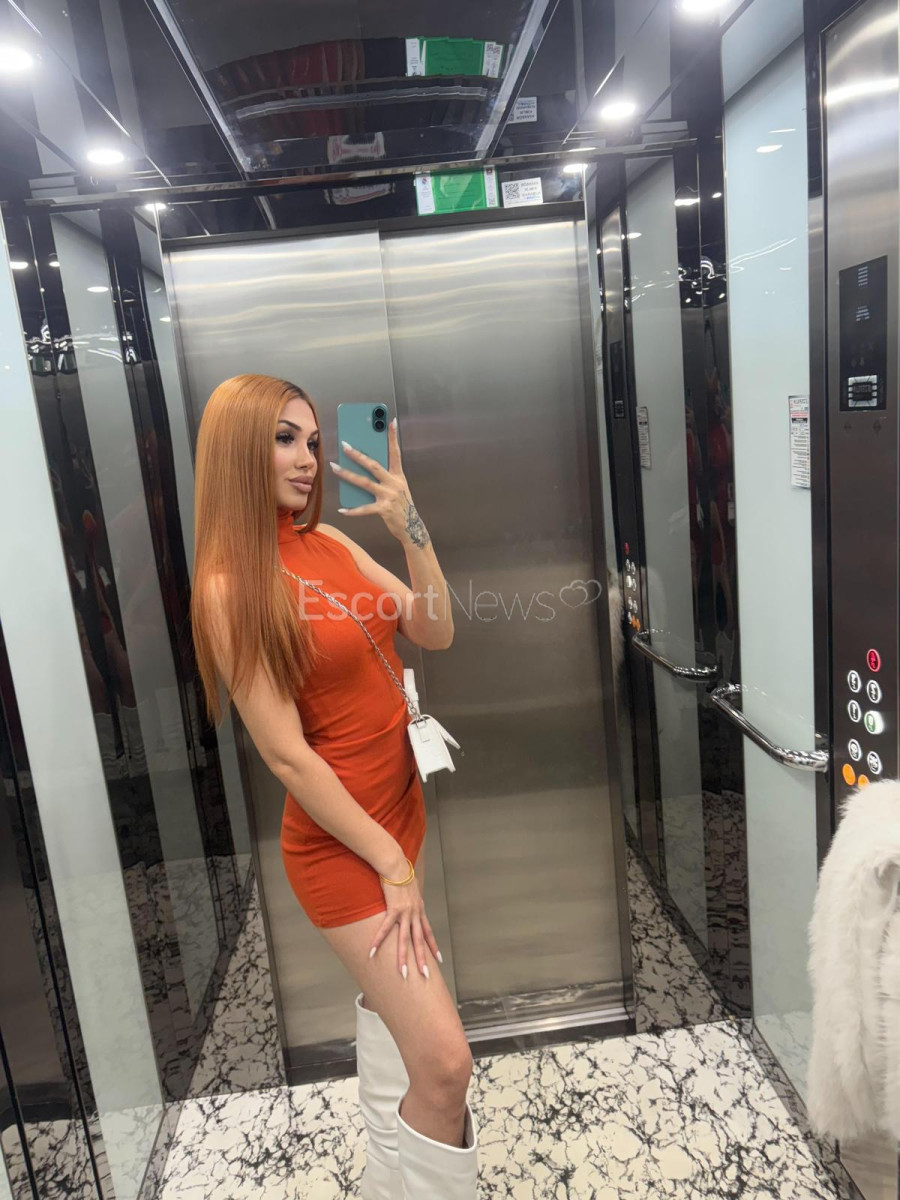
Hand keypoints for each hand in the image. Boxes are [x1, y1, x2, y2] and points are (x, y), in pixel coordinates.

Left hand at [329, 418, 429, 547]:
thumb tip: (365, 465)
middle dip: (358, 454)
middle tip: (344, 445)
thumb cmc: (401, 505)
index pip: (395, 453)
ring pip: (364, 483)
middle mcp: (394, 483)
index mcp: (398, 476)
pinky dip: (352, 510)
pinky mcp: (384, 510)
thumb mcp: (397, 487)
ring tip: (334, 467)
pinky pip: (364, 509)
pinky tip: (341, 509)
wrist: (411, 527)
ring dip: (347, 475)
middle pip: (373, 465)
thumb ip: (384, 477)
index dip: (393, 437)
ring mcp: (389, 496)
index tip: (391, 421)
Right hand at [368, 868, 441, 979]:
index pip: (428, 932)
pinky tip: (372, 952)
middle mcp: (415, 914)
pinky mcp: (393, 909)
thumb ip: (410, 899)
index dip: (433, 946)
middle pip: (420, 941)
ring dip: (403, 958)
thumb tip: (409, 901)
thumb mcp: (411, 889)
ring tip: (403, 973)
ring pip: (405, 940)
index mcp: (419, 910)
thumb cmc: (401, 874)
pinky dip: (379, 941)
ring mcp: (405, 913)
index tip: (439, 959)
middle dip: (422, 959)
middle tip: (425, 976)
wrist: (396, 865)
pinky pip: (385, 929)